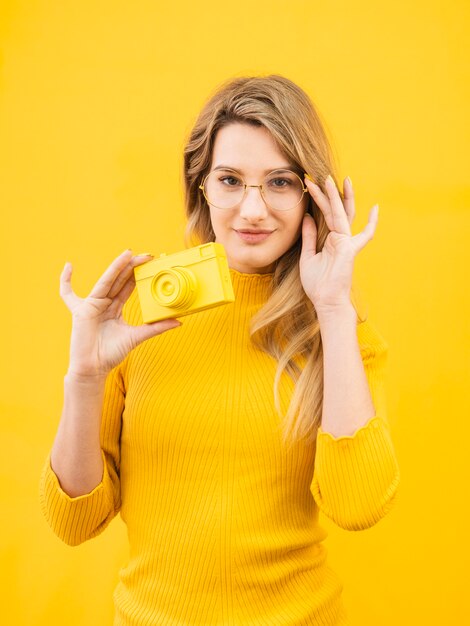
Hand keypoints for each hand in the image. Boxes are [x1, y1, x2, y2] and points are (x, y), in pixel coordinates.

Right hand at [60, 249, 181, 377]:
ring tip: (127, 254)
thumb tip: (178, 321)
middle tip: (145, 255)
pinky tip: (68, 266)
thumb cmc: (111, 353)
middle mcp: (104, 303)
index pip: (128, 285)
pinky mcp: (80, 310)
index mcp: (115, 307)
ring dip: (115, 267)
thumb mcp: (137, 336)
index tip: (150, 262)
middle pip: (118, 280)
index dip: (137, 274)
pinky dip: (65, 281)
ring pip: (105, 282)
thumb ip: (156, 328)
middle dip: (130, 267)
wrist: (94, 368)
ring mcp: (91, 305)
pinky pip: (68, 294)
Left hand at [299, 175, 378, 317]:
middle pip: (335, 210)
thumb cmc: (317, 284)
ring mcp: (346, 243)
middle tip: (321, 174)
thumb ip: (309, 236)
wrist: (325, 302)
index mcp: (330, 240)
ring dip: (336, 197)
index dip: (319, 200)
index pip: (325, 215)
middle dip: (329, 192)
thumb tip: (307, 216)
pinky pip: (362, 234)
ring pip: (341, 215)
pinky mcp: (350, 249)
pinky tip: (375, 208)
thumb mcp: (307, 256)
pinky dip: (370, 223)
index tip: (310, 185)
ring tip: (331, 179)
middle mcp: (339, 238)